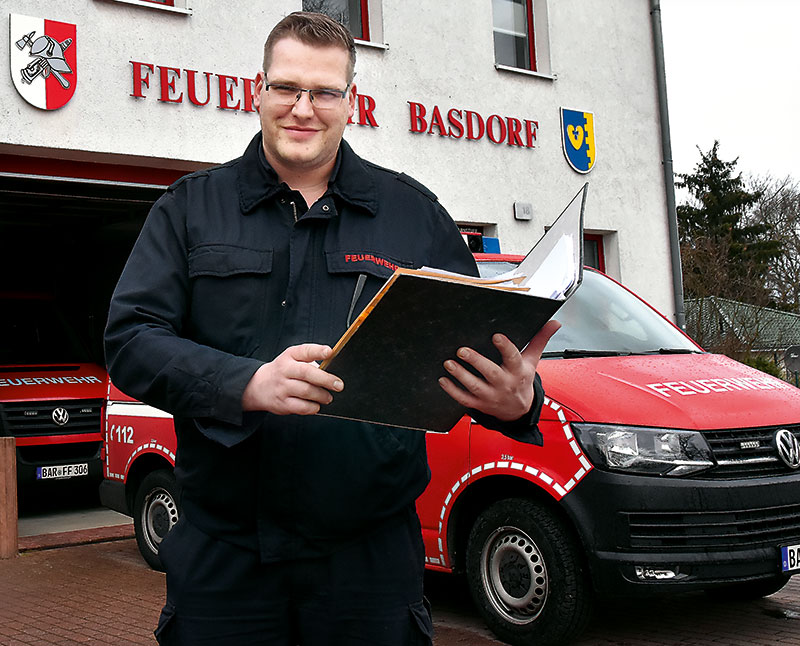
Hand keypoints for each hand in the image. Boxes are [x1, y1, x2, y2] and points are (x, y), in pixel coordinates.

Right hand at [242, 344, 343, 415]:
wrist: (257, 386)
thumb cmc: (283, 371)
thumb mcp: (292, 359)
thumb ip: (309, 361)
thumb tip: (332, 369)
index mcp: (290, 356)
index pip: (305, 351)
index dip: (318, 351)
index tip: (330, 352)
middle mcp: (285, 370)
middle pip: (307, 373)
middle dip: (326, 379)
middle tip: (338, 385)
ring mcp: (282, 387)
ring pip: (306, 391)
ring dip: (322, 395)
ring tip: (328, 397)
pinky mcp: (282, 403)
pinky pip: (301, 407)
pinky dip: (313, 407)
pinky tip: (317, 405)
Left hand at [438, 320, 560, 420]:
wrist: (519, 410)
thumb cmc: (522, 379)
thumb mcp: (532, 360)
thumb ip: (540, 340)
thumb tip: (554, 322)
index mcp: (517, 371)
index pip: (513, 358)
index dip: (505, 347)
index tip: (496, 336)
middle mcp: (504, 384)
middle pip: (490, 373)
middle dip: (476, 361)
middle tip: (462, 350)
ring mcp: (491, 396)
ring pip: (475, 386)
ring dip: (461, 375)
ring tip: (449, 363)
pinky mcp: (479, 404)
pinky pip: (464, 399)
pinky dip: (452, 391)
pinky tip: (443, 380)